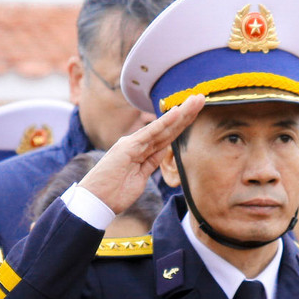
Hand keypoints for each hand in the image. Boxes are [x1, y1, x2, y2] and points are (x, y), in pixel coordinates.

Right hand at [79, 95, 204, 214]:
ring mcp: (133, 144)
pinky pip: (151, 133)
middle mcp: (138, 143)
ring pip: (163, 127)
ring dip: (181, 113)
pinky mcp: (128, 147)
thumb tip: (162, 151)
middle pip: (168, 127)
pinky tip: (177, 113)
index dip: (182, 123)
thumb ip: (150, 162)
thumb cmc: (115, 192)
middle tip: (202, 98)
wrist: (96, 200)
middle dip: (186, 113)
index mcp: (141, 151)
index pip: (167, 135)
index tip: (196, 111)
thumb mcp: (139, 177)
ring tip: (196, 100)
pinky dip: (164, 122)